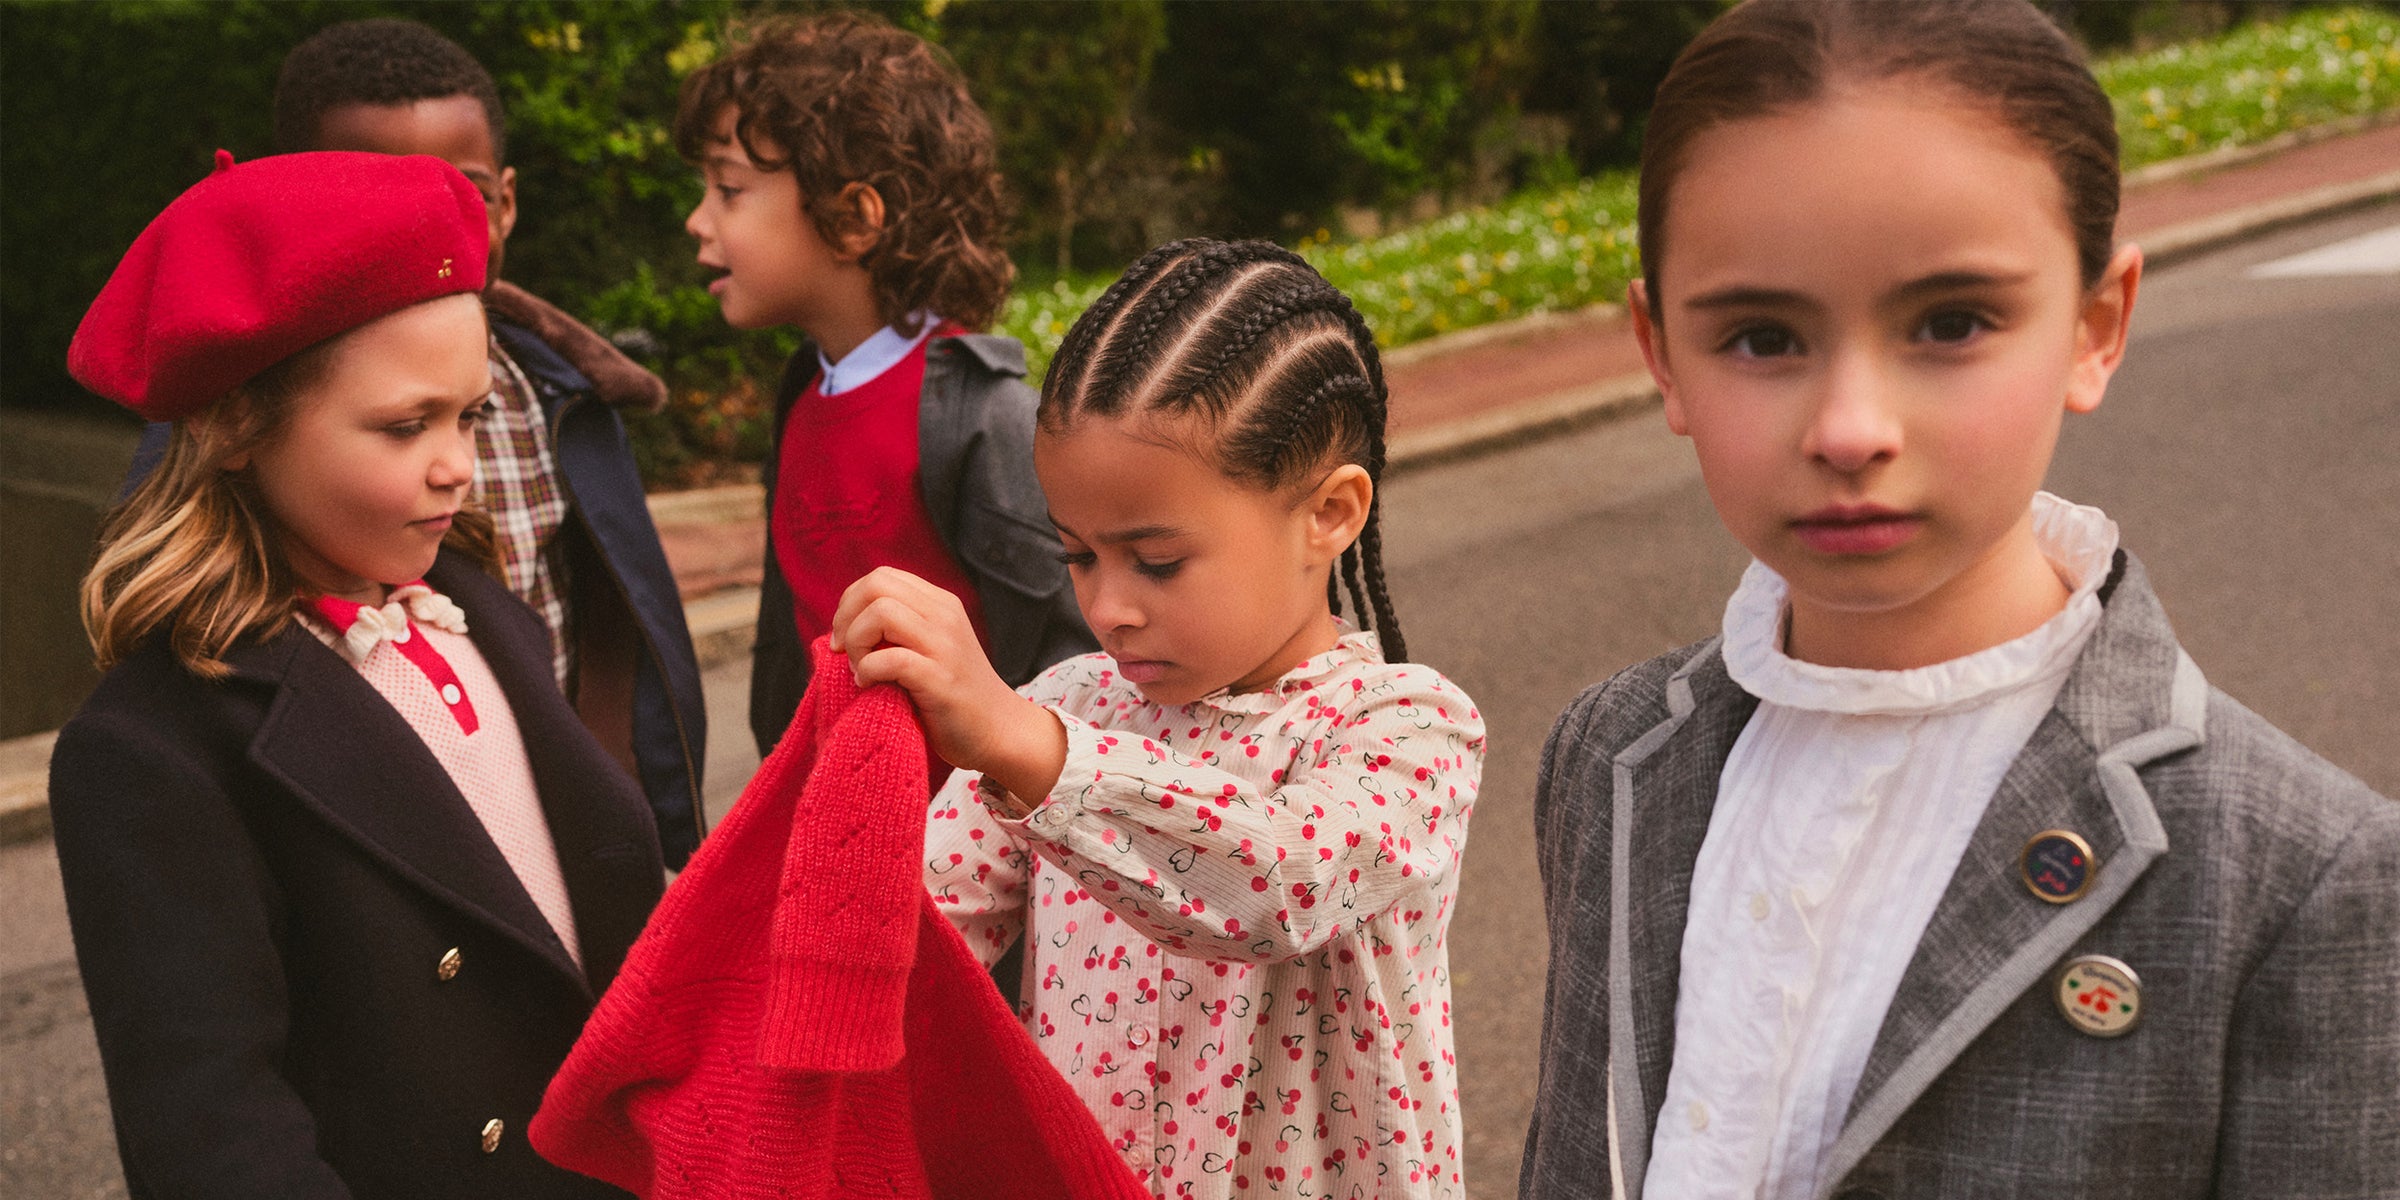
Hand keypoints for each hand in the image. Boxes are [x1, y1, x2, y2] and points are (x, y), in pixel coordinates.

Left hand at [829, 567, 1065, 801]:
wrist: (998, 731)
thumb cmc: (952, 695)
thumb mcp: (930, 647)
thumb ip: (900, 628)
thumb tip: (843, 625)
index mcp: (940, 604)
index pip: (881, 577)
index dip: (851, 603)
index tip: (846, 637)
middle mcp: (944, 616)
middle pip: (875, 586)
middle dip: (846, 618)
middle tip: (845, 652)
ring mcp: (944, 646)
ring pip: (880, 613)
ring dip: (856, 643)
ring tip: (861, 670)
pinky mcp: (940, 679)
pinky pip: (888, 659)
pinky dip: (867, 672)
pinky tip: (870, 687)